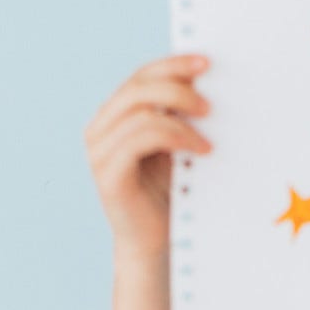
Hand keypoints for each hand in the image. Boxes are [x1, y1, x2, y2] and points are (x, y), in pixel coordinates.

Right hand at [83, 54, 213, 260]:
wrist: (155, 245)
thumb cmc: (169, 196)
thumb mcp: (177, 148)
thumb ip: (179, 116)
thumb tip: (207, 80)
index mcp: (114, 117)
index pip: (140, 77)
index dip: (172, 65)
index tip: (206, 63)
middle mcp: (100, 129)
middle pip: (137, 87)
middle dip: (177, 87)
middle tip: (210, 104)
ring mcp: (99, 151)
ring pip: (140, 111)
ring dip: (181, 117)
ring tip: (208, 136)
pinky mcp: (107, 173)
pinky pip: (140, 138)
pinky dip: (174, 137)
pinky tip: (199, 150)